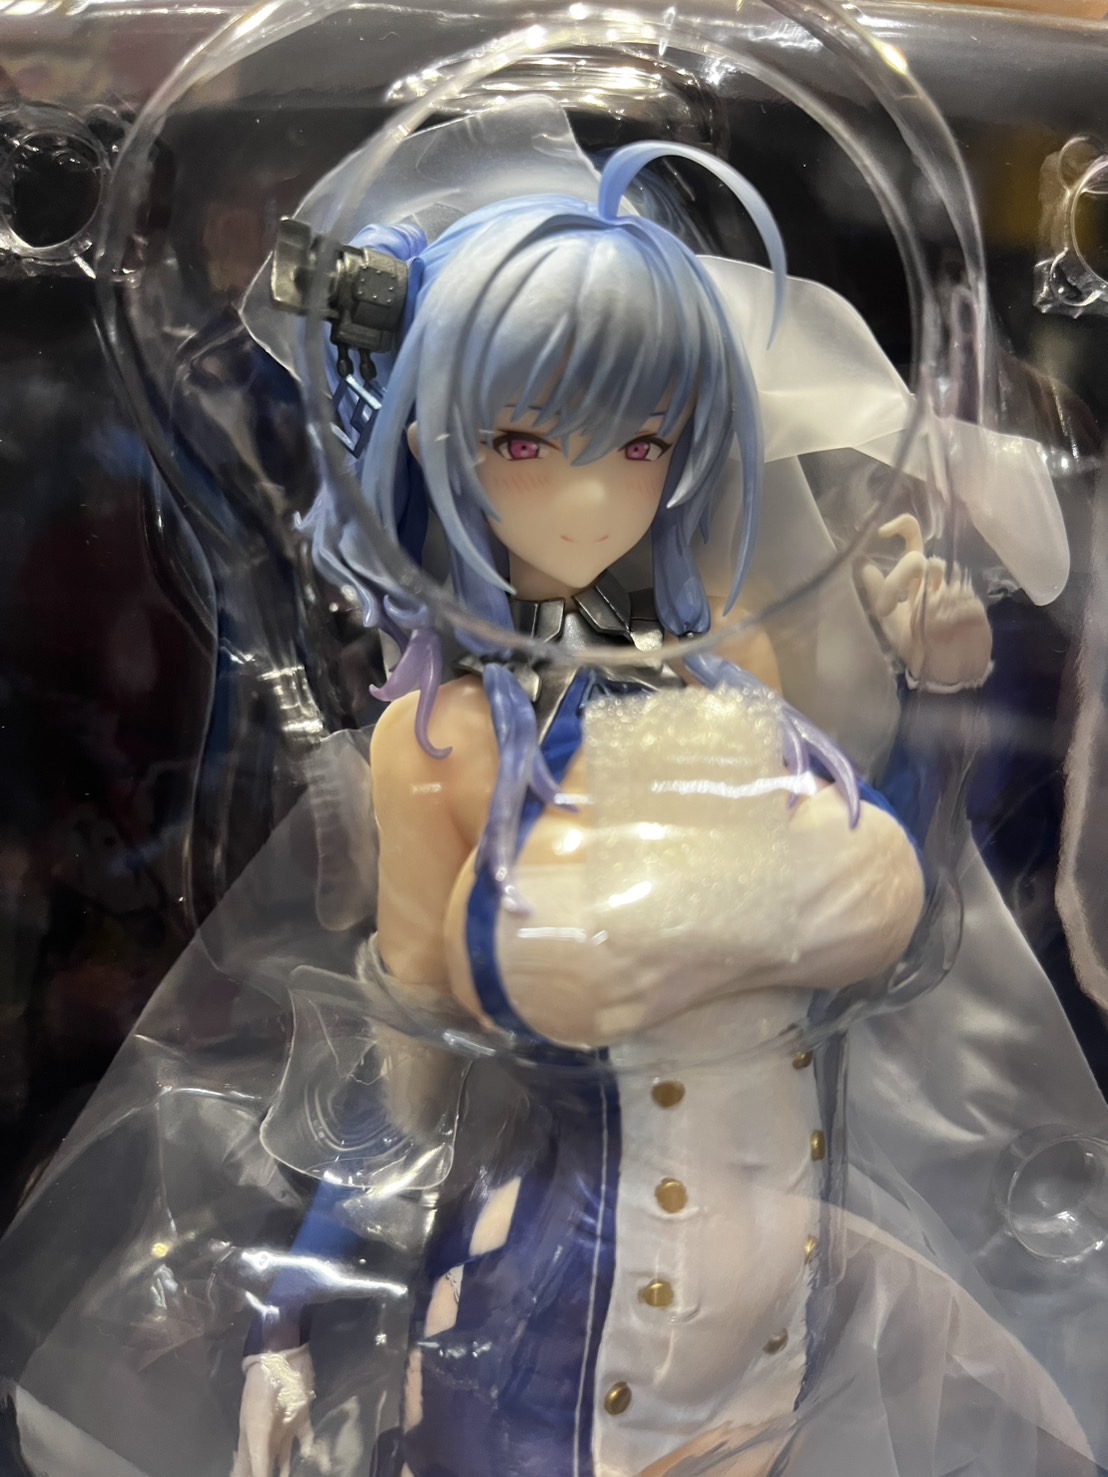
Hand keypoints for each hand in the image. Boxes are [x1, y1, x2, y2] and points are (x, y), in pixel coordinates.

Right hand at [231, 1345, 325, 1476]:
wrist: (281, 1358)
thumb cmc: (263, 1392)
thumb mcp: (257, 1426)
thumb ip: (258, 1457)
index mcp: (250, 1439)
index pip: (245, 1468)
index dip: (247, 1476)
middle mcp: (267, 1436)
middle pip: (265, 1464)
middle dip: (267, 1475)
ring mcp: (285, 1427)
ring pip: (286, 1455)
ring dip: (288, 1470)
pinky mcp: (302, 1417)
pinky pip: (307, 1440)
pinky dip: (312, 1452)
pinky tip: (322, 1464)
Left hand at [861, 515, 991, 691]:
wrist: (942, 672)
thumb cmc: (915, 645)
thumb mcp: (889, 622)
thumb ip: (879, 595)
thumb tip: (865, 567)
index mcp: (915, 579)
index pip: (912, 541)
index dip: (902, 526)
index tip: (883, 531)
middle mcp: (936, 580)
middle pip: (922, 559)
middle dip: (902, 577)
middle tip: (891, 602)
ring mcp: (956, 591)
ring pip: (940, 576)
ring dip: (922, 600)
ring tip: (919, 622)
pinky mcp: (973, 607)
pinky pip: (958, 600)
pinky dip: (946, 615)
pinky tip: (943, 630)